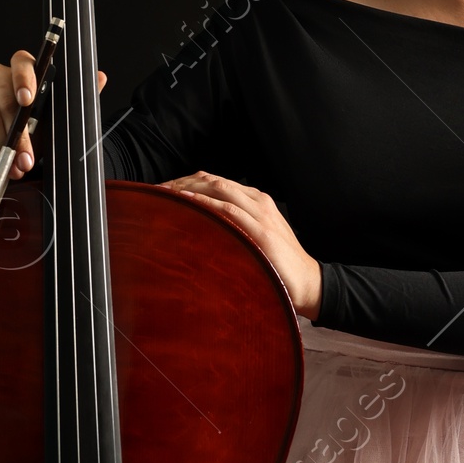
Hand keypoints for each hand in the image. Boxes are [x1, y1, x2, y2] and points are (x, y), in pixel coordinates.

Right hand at [0, 53, 106, 191]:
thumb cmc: (21, 144)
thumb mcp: (51, 129)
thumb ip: (73, 104)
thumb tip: (100, 77)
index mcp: (21, 78)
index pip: (22, 62)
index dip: (25, 77)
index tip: (28, 100)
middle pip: (4, 92)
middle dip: (17, 131)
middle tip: (27, 158)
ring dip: (2, 144)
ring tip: (12, 167)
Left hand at [162, 172, 322, 319]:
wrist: (307, 283)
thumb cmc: (278, 265)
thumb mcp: (255, 238)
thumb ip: (234, 228)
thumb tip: (202, 229)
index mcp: (256, 200)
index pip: (216, 182)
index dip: (187, 182)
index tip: (163, 191)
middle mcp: (258, 201)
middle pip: (213, 180)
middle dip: (181, 181)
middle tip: (155, 190)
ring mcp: (261, 213)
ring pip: (218, 188)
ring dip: (187, 188)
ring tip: (163, 193)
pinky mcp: (262, 230)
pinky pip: (228, 209)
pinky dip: (205, 202)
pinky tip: (185, 201)